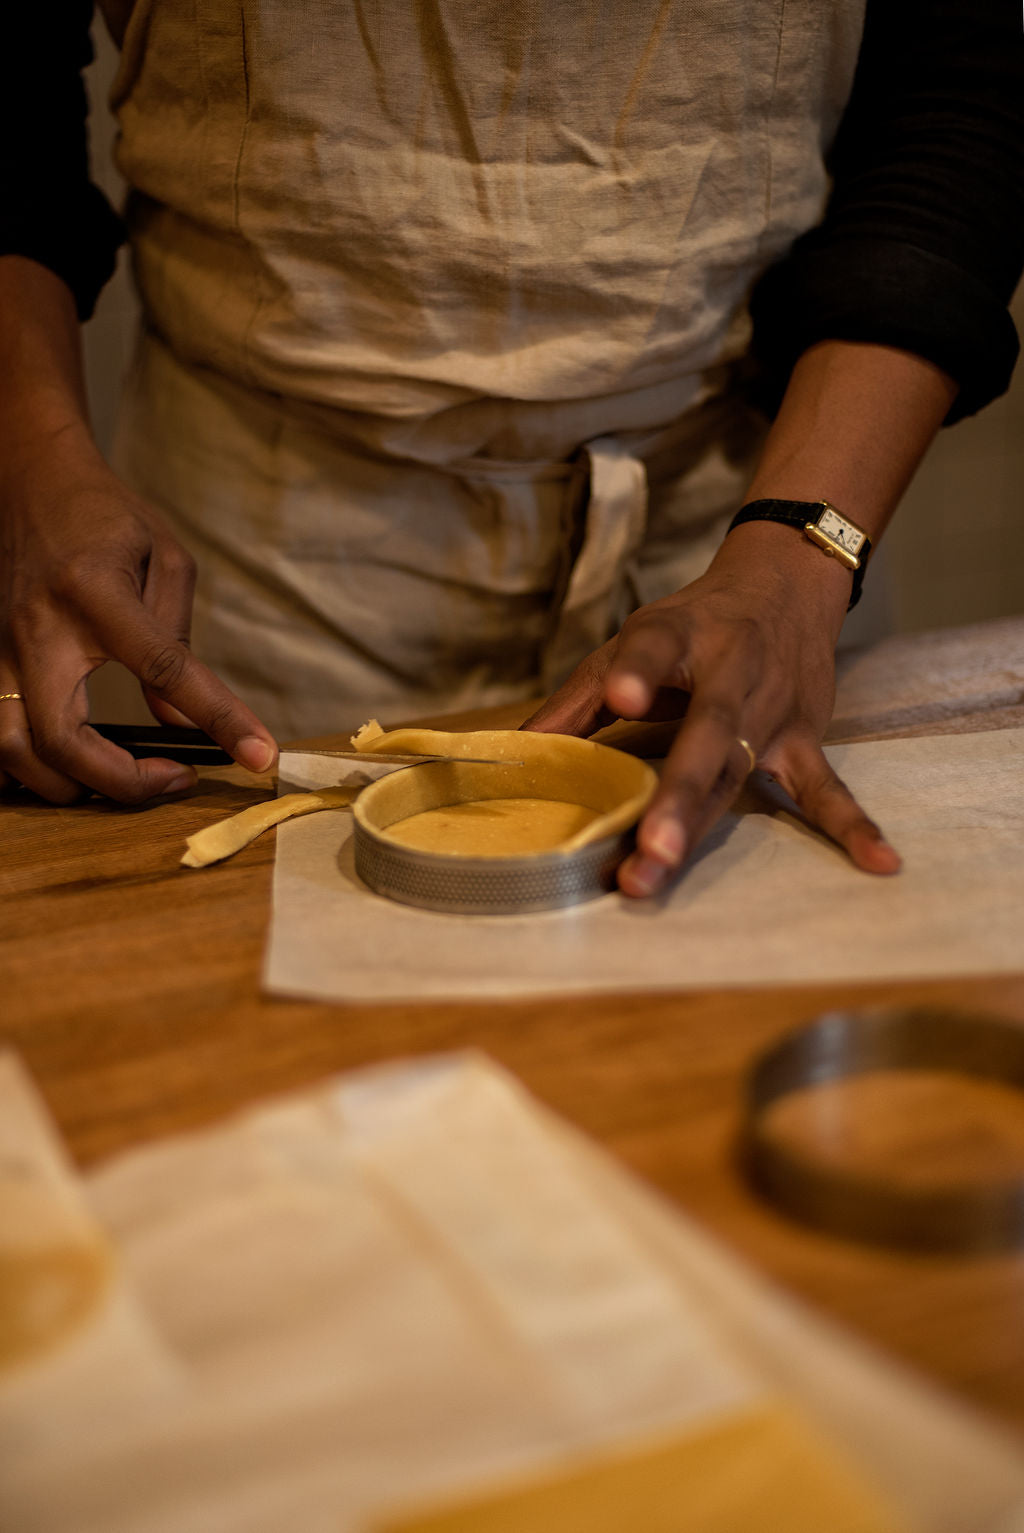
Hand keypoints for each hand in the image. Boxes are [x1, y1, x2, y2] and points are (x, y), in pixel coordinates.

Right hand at [0, 432, 276, 802]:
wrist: (29, 478)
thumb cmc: (105, 517)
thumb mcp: (165, 559)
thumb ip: (177, 641)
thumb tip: (181, 721)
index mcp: (96, 593)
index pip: (164, 669)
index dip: (218, 718)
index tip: (259, 755)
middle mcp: (37, 628)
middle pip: (60, 738)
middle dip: (119, 782)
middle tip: (172, 780)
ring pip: (11, 750)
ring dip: (67, 786)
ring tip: (118, 782)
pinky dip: (21, 770)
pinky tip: (63, 772)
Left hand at [523, 522, 900, 895]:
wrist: (784, 585)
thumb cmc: (695, 625)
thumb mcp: (633, 641)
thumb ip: (579, 698)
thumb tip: (515, 750)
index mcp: (681, 638)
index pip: (654, 650)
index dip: (638, 671)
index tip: (621, 694)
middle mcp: (732, 675)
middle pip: (701, 741)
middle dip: (672, 798)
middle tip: (643, 850)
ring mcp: (772, 713)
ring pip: (735, 775)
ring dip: (700, 824)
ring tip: (662, 870)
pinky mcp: (803, 740)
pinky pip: (827, 789)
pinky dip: (852, 826)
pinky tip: (881, 863)